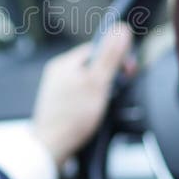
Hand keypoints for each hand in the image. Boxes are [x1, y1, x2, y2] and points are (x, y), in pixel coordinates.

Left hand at [31, 22, 134, 167]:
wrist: (51, 148)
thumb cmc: (72, 118)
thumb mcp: (98, 83)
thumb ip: (110, 56)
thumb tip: (121, 30)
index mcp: (64, 63)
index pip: (97, 48)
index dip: (115, 57)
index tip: (127, 70)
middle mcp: (58, 73)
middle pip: (92, 65)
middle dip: (108, 75)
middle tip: (116, 89)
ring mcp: (57, 90)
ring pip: (87, 81)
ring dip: (101, 89)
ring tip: (105, 103)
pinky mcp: (59, 105)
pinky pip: (80, 95)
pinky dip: (91, 101)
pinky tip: (94, 112)